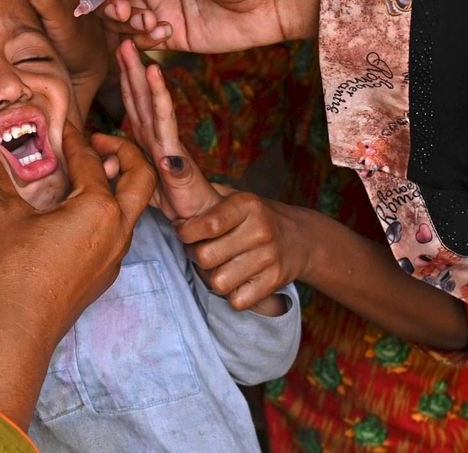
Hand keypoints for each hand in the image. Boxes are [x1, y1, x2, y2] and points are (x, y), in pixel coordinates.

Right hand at [0, 124, 154, 427]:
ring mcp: (115, 255)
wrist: (18, 331)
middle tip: (98, 144)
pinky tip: (75, 213)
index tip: (64, 125)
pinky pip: (118, 232)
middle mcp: (118, 230)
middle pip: (142, 178)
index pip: (92, 159)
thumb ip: (1, 179)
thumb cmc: (12, 272)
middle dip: (126, 152)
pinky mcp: (105, 274)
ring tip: (86, 175)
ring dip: (118, 185)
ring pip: (132, 208)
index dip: (75, 137)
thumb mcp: (4, 216)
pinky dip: (107, 212)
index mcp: (99, 208)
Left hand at [115, 39, 218, 218]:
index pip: (133, 102)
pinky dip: (160, 99)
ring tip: (140, 53)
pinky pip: (165, 123)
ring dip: (146, 76)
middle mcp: (157, 135)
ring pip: (153, 103)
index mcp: (147, 137)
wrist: (201, 217)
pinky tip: (157, 77)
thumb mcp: (137, 176)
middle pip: (142, 96)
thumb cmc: (173, 197)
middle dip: (132, 68)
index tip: (115, 52)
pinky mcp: (174, 155)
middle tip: (123, 39)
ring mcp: (166, 143)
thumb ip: (118, 156)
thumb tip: (96, 140)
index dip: (124, 77)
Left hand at [176, 189, 310, 310]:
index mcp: (247, 204)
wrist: (301, 239)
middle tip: (203, 249)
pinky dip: (232, 294)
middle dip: (196, 255)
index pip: (207, 225)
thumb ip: (201, 192)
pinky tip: (238, 278)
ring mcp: (270, 257)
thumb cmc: (252, 218)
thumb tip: (166, 166)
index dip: (185, 232)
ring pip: (218, 282)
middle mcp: (261, 230)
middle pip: (205, 257)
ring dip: (213, 277)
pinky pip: (236, 300)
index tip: (183, 231)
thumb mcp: (232, 197)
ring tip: (221, 264)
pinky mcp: (274, 281)